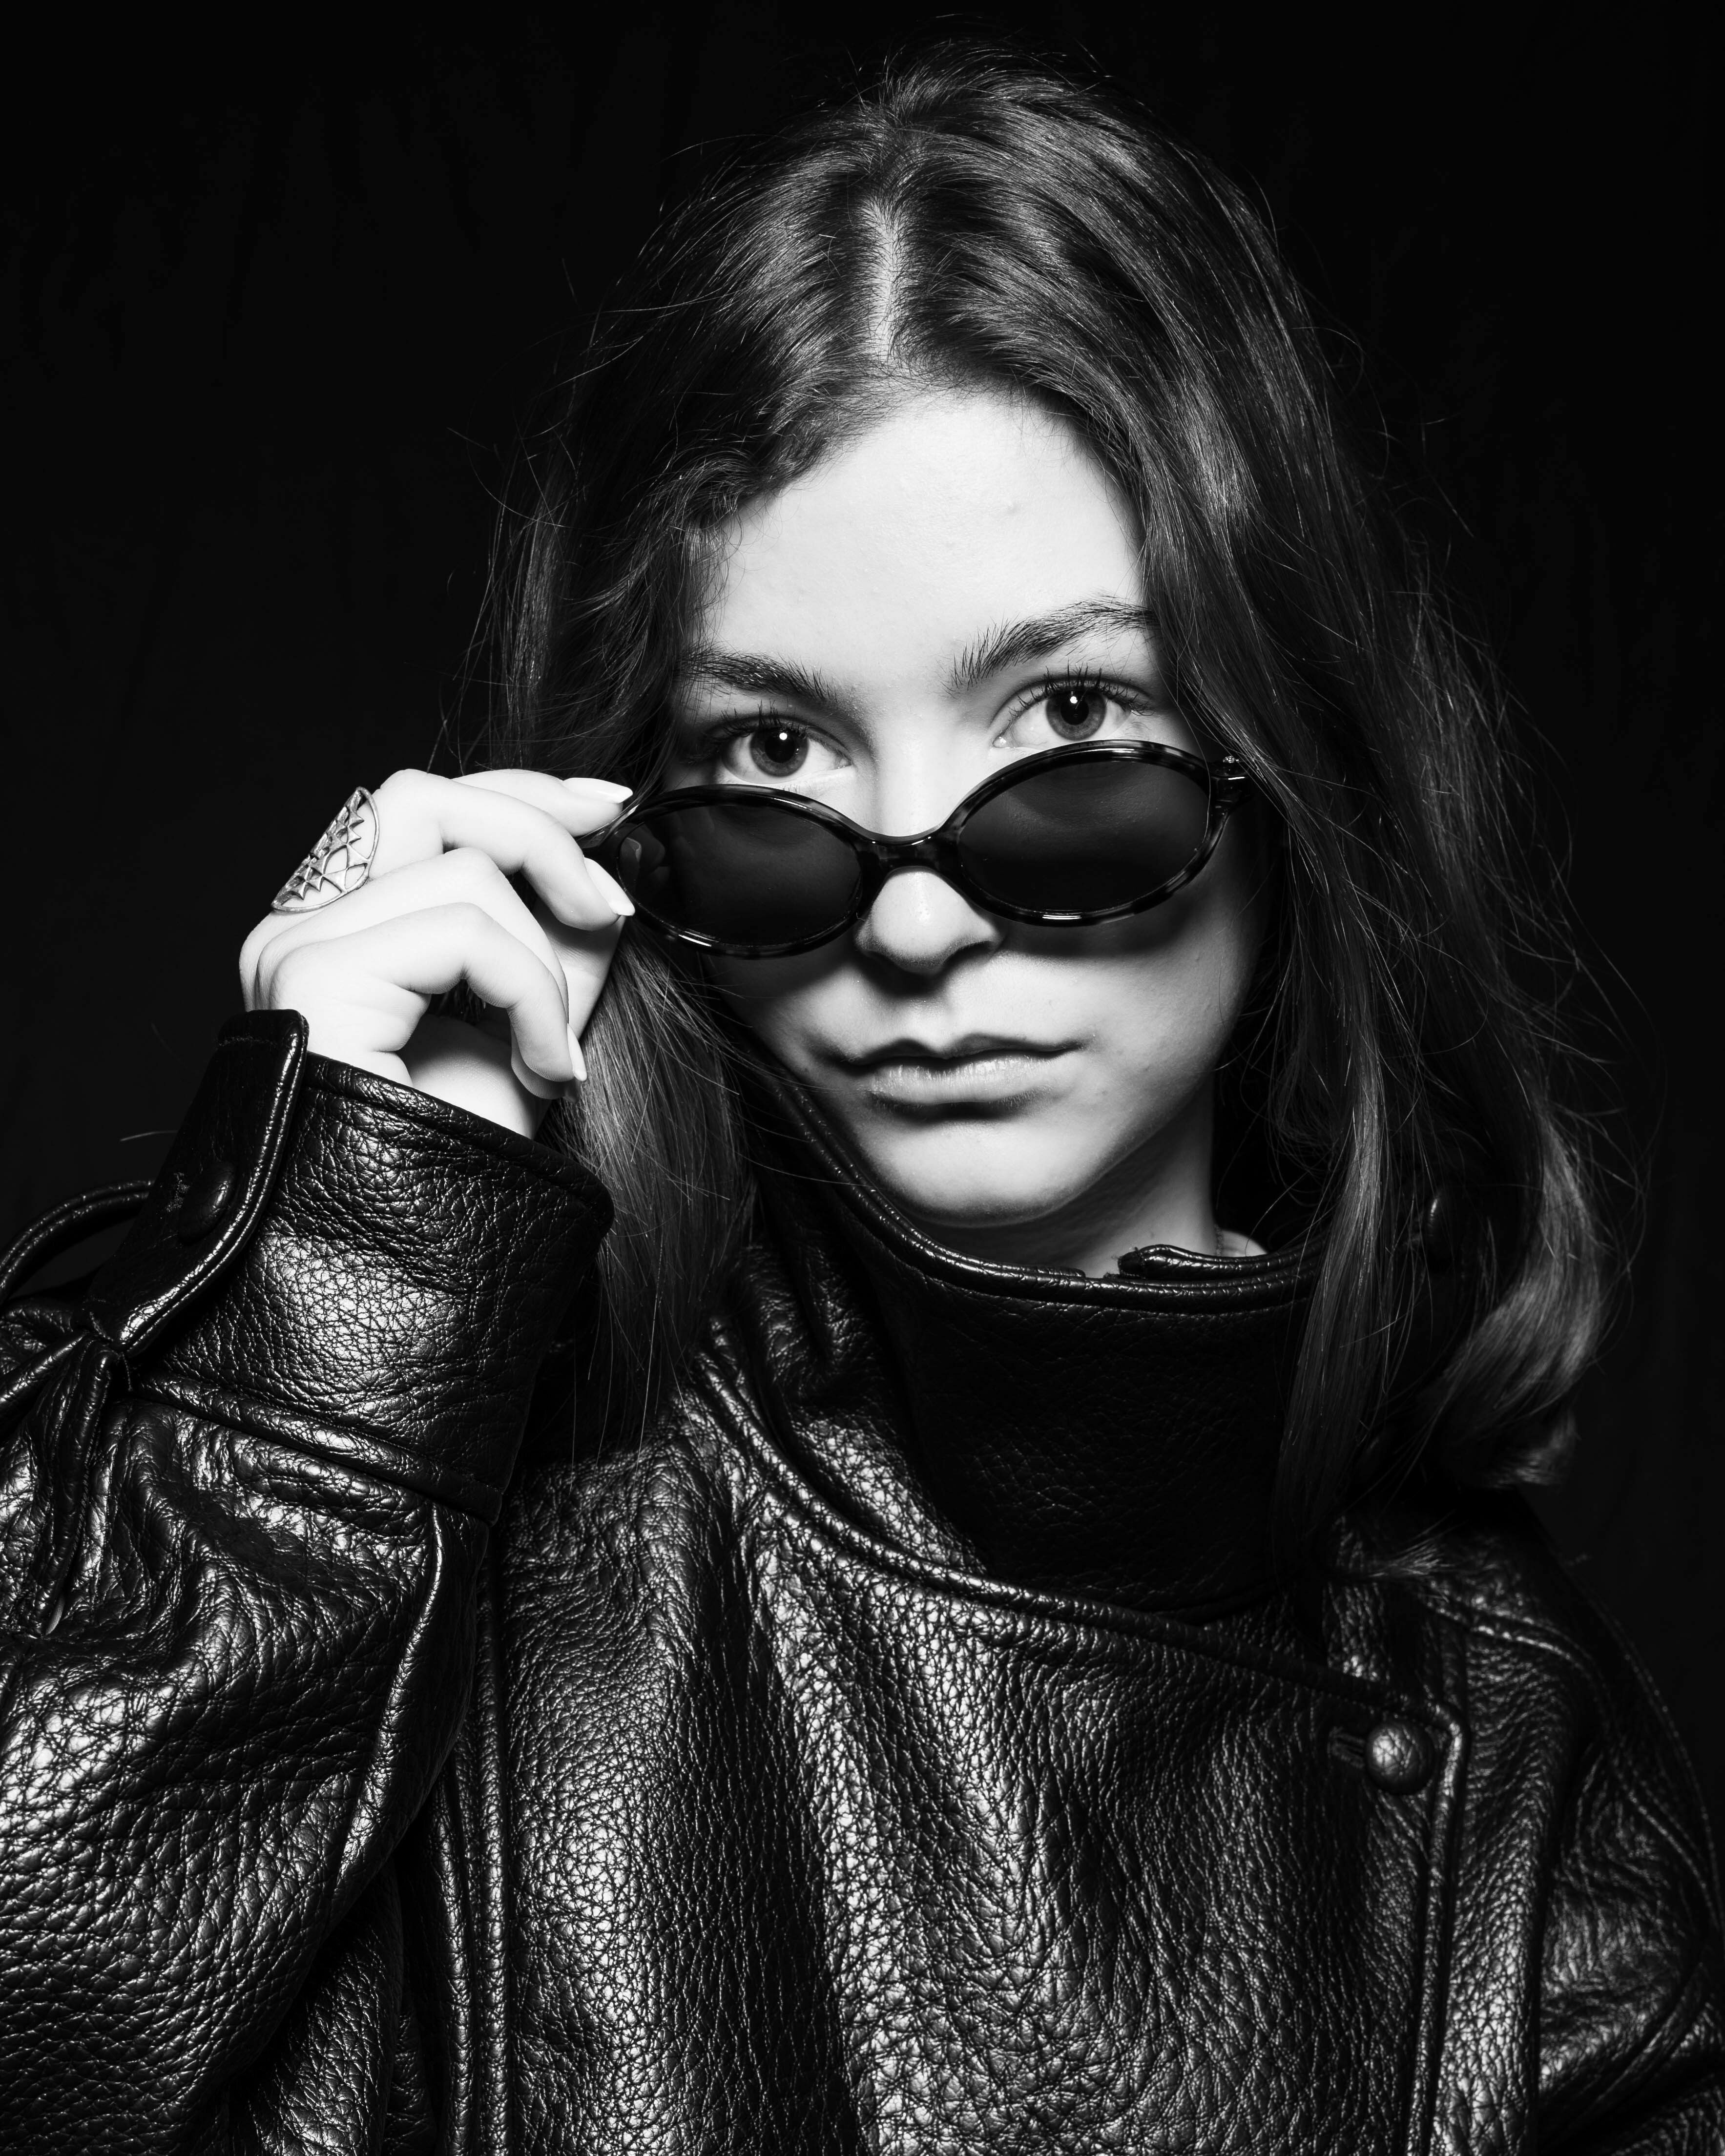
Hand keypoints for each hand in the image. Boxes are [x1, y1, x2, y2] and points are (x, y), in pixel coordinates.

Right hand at [239, 769, 634, 1137]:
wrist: (413, 1264)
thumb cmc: (463, 1168)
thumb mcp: (529, 1028)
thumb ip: (553, 946)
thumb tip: (604, 874)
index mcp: (337, 932)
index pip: (419, 809)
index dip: (519, 796)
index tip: (610, 811)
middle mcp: (298, 929)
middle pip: (423, 796)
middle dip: (540, 832)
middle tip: (612, 909)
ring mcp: (297, 948)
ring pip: (462, 864)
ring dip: (546, 958)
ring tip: (555, 1050)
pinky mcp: (317, 977)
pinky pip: (466, 929)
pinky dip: (532, 995)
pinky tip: (545, 1072)